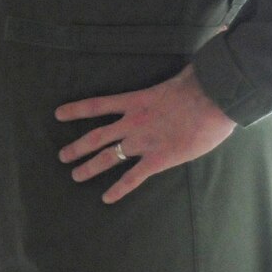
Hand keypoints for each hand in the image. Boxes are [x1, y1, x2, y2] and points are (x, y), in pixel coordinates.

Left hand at [55, 65, 236, 203]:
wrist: (213, 98)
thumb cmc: (199, 84)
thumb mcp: (175, 78)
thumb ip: (167, 83)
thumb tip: (181, 73)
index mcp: (134, 101)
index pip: (96, 105)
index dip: (75, 110)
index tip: (58, 114)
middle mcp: (132, 123)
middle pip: (96, 137)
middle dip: (77, 147)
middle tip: (62, 156)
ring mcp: (143, 141)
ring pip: (108, 157)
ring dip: (89, 167)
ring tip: (75, 175)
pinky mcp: (158, 159)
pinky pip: (133, 177)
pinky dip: (119, 189)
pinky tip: (106, 198)